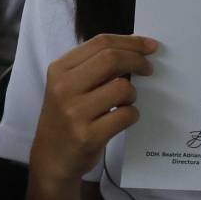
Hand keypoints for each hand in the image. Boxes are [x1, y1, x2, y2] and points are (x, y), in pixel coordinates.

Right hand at [30, 33, 155, 183]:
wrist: (50, 157)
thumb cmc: (65, 118)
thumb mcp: (67, 86)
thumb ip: (92, 67)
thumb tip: (135, 50)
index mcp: (59, 69)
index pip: (100, 43)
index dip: (130, 42)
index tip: (149, 46)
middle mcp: (63, 88)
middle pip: (111, 59)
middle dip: (137, 60)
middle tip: (148, 69)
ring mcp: (75, 113)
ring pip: (122, 88)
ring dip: (132, 94)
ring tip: (125, 102)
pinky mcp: (88, 136)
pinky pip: (125, 115)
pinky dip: (132, 114)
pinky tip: (123, 118)